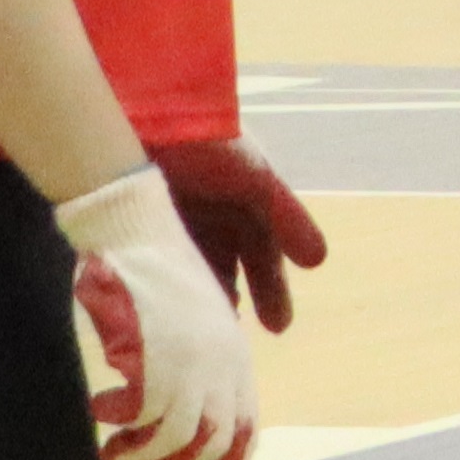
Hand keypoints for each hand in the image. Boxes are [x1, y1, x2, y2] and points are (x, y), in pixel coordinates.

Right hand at [58, 163, 259, 459]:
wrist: (136, 226)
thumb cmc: (148, 280)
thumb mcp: (175, 331)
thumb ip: (178, 374)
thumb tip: (151, 422)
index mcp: (232, 355)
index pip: (245, 426)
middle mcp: (225, 358)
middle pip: (219, 440)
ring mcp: (197, 354)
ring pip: (185, 435)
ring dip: (146, 455)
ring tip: (114, 453)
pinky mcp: (163, 349)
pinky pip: (148, 410)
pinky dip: (123, 422)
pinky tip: (100, 411)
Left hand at [152, 137, 327, 331]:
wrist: (148, 117)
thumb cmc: (210, 144)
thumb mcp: (256, 181)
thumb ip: (287, 219)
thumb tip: (320, 261)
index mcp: (244, 207)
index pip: (263, 257)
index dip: (272, 290)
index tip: (278, 326)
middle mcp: (211, 219)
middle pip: (226, 271)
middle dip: (230, 303)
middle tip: (230, 341)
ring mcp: (173, 224)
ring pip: (189, 273)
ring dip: (195, 301)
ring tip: (196, 334)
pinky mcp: (140, 228)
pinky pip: (153, 266)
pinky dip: (160, 288)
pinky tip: (159, 309)